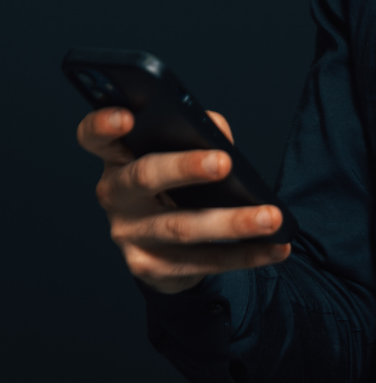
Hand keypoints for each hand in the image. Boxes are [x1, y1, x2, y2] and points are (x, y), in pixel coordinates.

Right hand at [77, 107, 290, 294]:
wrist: (168, 244)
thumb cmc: (177, 181)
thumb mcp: (181, 151)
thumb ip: (198, 130)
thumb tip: (219, 133)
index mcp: (117, 156)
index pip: (94, 136)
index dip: (103, 124)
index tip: (127, 116)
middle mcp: (115, 194)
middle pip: (144, 177)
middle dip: (185, 167)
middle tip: (224, 162)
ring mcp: (128, 233)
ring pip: (182, 226)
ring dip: (232, 222)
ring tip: (271, 217)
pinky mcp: (148, 267)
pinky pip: (201, 261)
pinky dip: (244, 255)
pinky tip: (275, 248)